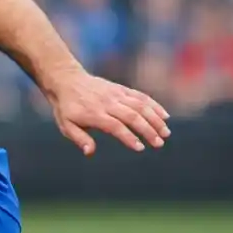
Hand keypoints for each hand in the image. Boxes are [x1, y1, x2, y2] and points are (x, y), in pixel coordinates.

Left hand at [47, 71, 170, 155]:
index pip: (115, 126)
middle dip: (148, 130)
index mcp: (94, 114)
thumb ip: (79, 138)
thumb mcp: (66, 125)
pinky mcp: (121, 89)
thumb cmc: (66, 108)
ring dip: (155, 119)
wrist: (67, 80)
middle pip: (132, 116)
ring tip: (166, 133)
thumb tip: (90, 152)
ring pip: (140, 105)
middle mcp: (107, 103)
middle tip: (159, 143)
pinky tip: (164, 116)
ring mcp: (116, 94)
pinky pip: (140, 96)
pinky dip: (154, 105)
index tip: (140, 148)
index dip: (128, 137)